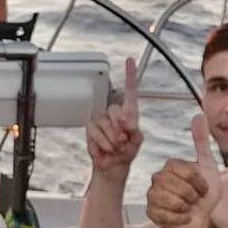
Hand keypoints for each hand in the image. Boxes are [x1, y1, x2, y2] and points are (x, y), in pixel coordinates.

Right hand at [87, 58, 142, 180]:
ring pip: (104, 122)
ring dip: (111, 138)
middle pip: (115, 109)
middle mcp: (114, 113)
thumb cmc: (127, 152)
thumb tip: (128, 123)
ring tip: (116, 147)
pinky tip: (105, 148)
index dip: (129, 75)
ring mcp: (101, 120)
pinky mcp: (91, 128)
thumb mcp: (137, 142)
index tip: (129, 61)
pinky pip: (94, 131)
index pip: (130, 91)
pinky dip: (102, 142)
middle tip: (123, 139)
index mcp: (129, 113)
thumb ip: (136, 132)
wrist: (113, 166)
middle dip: (119, 126)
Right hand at [145, 114, 222, 227]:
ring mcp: (152, 195)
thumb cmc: (204, 194)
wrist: (200, 218)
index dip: (199, 182)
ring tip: (187, 207)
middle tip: (195, 199)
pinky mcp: (151, 212)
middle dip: (193, 196)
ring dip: (186, 208)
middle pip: (178, 186)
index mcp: (170, 166)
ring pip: (171, 201)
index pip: (186, 171)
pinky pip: (166, 215)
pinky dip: (180, 219)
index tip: (203, 188)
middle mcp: (158, 178)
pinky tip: (182, 217)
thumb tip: (198, 114)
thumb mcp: (207, 166)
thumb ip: (201, 142)